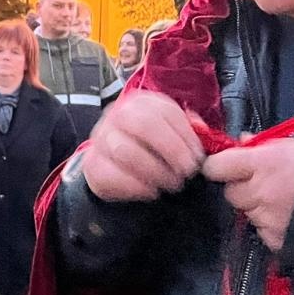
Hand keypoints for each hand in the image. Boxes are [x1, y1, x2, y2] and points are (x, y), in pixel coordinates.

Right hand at [77, 91, 206, 201]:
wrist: (116, 166)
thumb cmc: (151, 147)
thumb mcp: (171, 133)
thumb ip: (188, 130)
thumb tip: (201, 130)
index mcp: (140, 102)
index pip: (165, 111)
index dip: (186, 135)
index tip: (198, 157)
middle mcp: (117, 115)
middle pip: (143, 124)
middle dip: (171, 150)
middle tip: (187, 171)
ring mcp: (101, 138)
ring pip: (125, 150)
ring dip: (155, 171)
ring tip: (172, 184)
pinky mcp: (91, 164)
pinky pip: (111, 175)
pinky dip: (136, 187)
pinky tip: (152, 192)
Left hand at [201, 137, 293, 252]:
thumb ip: (266, 146)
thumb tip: (242, 143)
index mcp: (262, 163)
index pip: (216, 167)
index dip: (220, 166)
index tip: (227, 166)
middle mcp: (259, 192)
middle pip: (231, 193)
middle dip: (242, 188)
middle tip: (264, 184)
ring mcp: (266, 219)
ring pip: (247, 212)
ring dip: (258, 207)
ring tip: (286, 201)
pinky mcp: (275, 240)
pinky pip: (263, 231)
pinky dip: (271, 226)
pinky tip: (292, 218)